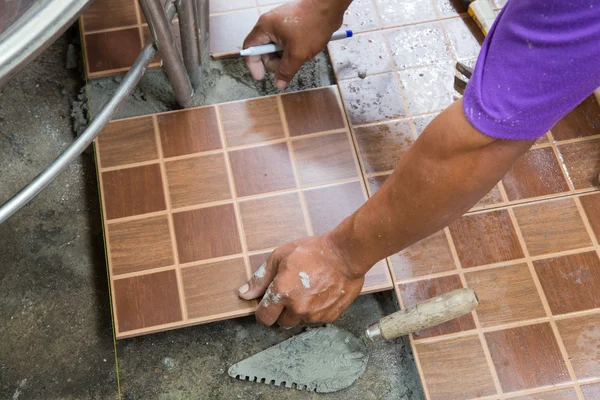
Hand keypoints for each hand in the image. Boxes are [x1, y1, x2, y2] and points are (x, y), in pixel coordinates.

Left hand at [238, 236, 364, 327]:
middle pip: (281, 322)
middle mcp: (297, 309)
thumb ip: (260, 278)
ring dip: (299, 311)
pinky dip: (316, 310)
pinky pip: (316, 319)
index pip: (263, 317)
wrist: (346, 255)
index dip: (264, 310)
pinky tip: (321, 293)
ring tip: (308, 290)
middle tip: (291, 291)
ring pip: (299, 321)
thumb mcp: (280, 256)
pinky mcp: (329, 317)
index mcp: (282, 293)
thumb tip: (243, 294)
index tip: (268, 303)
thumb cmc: (312, 251)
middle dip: (282, 311)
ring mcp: (314, 315)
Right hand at [243, 0, 346, 88]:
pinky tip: (302, 52)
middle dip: (274, 62)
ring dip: (284, 56)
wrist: (329, 7)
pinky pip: (285, 41)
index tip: (261, 77)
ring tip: (299, 57)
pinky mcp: (291, 23)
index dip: (253, 64)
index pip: (250, 48)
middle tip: (287, 68)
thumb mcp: (297, 54)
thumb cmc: (312, 26)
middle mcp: (270, 23)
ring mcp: (281, 23)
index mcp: (265, 27)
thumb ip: (286, 70)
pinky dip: (291, 50)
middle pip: (264, 49)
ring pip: (276, 46)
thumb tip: (278, 84)